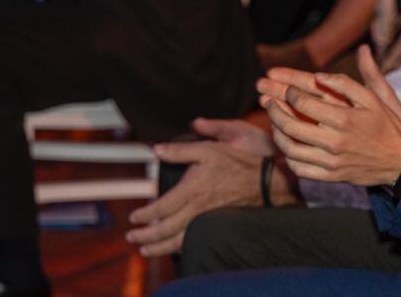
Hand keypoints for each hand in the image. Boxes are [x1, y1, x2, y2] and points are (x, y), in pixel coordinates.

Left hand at [126, 117, 275, 256]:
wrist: (269, 182)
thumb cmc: (237, 162)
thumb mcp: (208, 149)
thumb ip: (180, 150)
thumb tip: (156, 149)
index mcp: (192, 190)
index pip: (162, 208)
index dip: (146, 214)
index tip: (133, 217)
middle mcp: (198, 209)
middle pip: (167, 229)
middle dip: (147, 236)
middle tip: (131, 239)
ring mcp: (209, 219)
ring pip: (181, 240)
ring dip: (160, 247)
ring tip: (145, 251)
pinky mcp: (218, 224)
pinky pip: (196, 241)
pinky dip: (181, 248)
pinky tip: (172, 250)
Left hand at [260, 46, 400, 186]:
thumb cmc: (386, 126)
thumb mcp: (373, 98)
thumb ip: (345, 83)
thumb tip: (318, 75)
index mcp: (344, 120)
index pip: (303, 103)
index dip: (289, 92)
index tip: (289, 89)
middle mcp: (335, 142)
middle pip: (290, 126)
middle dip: (273, 111)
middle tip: (268, 102)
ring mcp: (331, 162)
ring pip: (290, 149)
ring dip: (276, 133)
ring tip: (274, 122)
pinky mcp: (331, 177)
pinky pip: (299, 168)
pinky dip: (287, 156)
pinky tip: (287, 143)